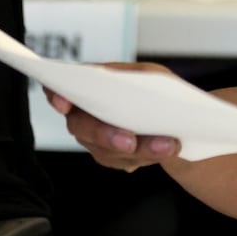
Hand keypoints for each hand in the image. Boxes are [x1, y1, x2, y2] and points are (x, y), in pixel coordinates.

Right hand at [45, 63, 179, 171]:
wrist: (180, 120)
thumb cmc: (160, 91)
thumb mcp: (152, 75)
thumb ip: (135, 77)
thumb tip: (122, 84)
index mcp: (91, 85)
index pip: (60, 88)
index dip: (56, 95)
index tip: (64, 102)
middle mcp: (86, 113)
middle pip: (82, 126)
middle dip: (106, 135)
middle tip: (130, 141)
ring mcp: (96, 137)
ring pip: (106, 149)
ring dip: (140, 148)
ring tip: (167, 145)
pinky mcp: (113, 156)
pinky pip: (124, 160)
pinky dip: (147, 155)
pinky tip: (167, 150)